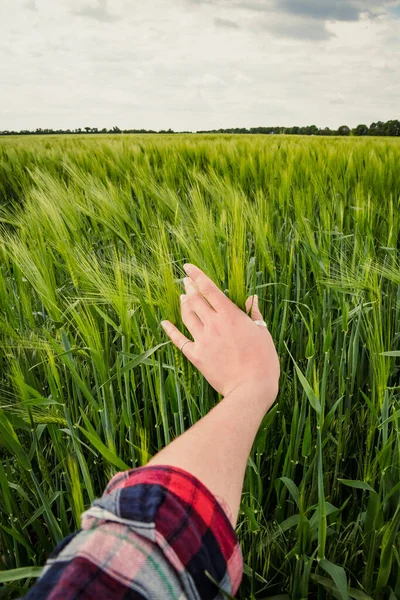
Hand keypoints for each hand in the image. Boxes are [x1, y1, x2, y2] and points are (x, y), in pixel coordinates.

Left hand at [161, 264, 279, 402]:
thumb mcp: (263, 332)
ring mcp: (203, 340)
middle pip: (196, 300)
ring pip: (187, 316)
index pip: (210, 289)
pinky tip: (165, 323)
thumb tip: (251, 298)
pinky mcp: (197, 356)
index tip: (188, 267)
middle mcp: (213, 324)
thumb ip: (254, 313)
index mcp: (230, 315)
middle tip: (185, 280)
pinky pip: (180, 341)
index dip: (197, 276)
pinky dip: (171, 331)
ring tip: (182, 296)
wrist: (251, 387)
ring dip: (183, 304)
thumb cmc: (263, 360)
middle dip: (189, 287)